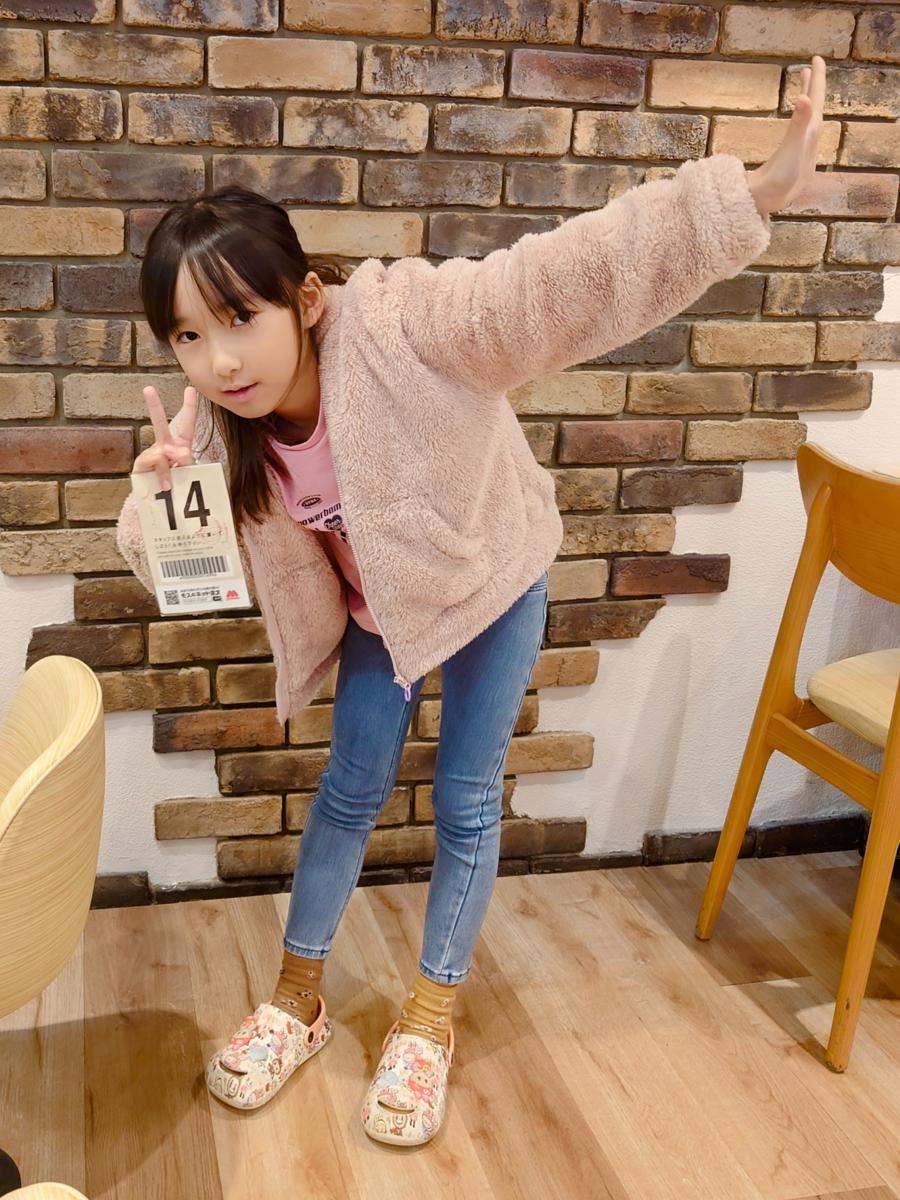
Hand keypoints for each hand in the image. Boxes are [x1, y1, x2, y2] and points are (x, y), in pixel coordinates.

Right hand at [132, 384, 197, 490]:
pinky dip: (163, 475)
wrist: (163, 502)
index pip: (187, 423)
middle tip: (147, 389)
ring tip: (172, 483)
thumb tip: (179, 453)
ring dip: (169, 466)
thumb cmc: (180, 483)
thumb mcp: (190, 472)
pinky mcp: (141, 468)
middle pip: (159, 423)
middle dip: (153, 405)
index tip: (190, 389)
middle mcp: (163, 445)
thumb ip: (187, 461)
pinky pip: (153, 467)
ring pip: (160, 453)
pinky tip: (166, 486)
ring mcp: (150, 456)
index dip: (189, 407)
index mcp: (179, 443)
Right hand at [746, 55, 825, 216]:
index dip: (817, 78)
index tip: (815, 59)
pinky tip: (794, 121)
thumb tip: (805, 98)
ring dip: (806, 99)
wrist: (769, 202)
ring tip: (802, 85)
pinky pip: (799, 129)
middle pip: (814, 106)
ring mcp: (799, 149)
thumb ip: (798, 123)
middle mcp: (807, 139)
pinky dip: (798, 117)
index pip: (816, 99)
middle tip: (811, 66)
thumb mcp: (791, 148)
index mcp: (809, 133)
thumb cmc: (781, 178)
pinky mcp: (791, 157)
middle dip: (813, 85)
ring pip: (807, 118)